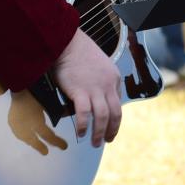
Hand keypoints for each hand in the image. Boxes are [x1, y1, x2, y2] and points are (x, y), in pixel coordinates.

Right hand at [51, 30, 122, 146]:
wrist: (66, 42)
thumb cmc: (78, 52)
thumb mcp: (98, 65)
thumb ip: (101, 81)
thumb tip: (95, 98)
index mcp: (113, 78)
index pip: (118, 103)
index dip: (114, 119)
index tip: (109, 127)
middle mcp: (108, 84)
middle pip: (115, 113)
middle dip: (112, 130)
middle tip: (106, 140)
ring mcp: (95, 88)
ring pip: (103, 117)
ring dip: (99, 132)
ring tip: (95, 143)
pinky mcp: (80, 91)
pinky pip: (85, 114)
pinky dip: (84, 126)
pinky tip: (81, 133)